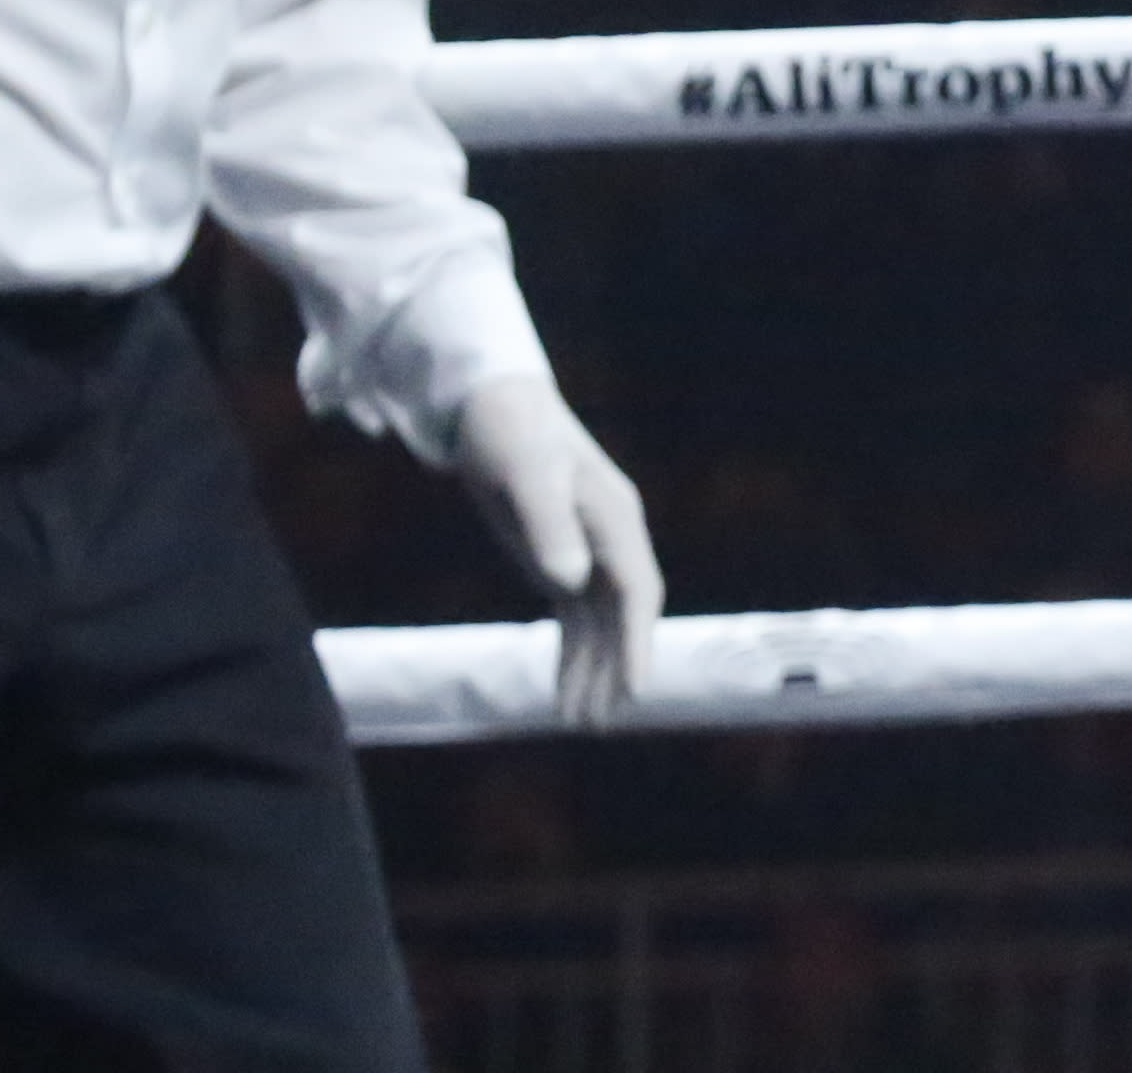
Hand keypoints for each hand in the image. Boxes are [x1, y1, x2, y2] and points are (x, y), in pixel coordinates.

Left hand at [447, 368, 664, 727]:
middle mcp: (611, 540)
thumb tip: (571, 583)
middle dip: (616, 668)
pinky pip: (574, 618)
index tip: (635, 688)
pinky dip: (572, 654)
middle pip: (624, 615)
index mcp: (616, 519)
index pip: (637, 591)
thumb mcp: (526, 476)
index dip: (638, 641)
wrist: (494, 408)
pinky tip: (563, 692)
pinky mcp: (559, 560)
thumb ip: (549, 527)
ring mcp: (587, 552)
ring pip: (599, 624)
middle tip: (600, 722)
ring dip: (592, 671)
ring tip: (579, 723)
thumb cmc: (512, 435)